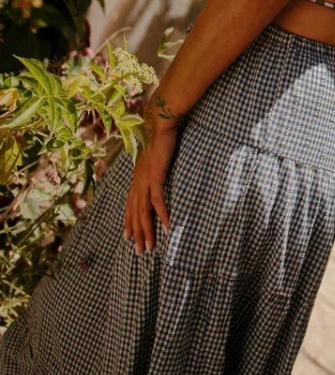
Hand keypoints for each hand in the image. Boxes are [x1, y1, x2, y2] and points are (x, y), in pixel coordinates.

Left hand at [123, 95, 182, 253]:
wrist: (159, 122)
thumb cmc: (159, 136)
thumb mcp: (153, 155)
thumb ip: (153, 166)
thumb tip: (155, 171)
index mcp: (137, 177)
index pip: (130, 205)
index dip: (129, 222)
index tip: (128, 238)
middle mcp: (138, 181)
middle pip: (135, 213)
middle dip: (137, 233)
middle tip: (139, 252)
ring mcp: (146, 180)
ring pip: (143, 212)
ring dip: (147, 231)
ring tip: (150, 247)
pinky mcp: (156, 177)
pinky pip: (158, 201)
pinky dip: (162, 216)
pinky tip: (167, 228)